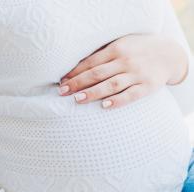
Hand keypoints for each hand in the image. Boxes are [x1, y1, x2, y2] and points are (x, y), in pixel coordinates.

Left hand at [58, 34, 188, 108]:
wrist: (169, 54)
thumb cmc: (137, 50)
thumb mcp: (121, 45)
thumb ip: (102, 55)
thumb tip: (76, 68)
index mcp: (116, 49)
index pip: (91, 62)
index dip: (74, 73)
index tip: (61, 82)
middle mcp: (125, 61)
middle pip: (97, 73)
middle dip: (78, 83)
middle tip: (62, 92)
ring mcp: (137, 74)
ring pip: (111, 84)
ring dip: (93, 92)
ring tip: (78, 99)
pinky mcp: (147, 86)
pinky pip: (131, 95)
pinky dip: (118, 101)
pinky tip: (105, 106)